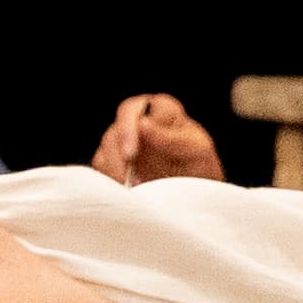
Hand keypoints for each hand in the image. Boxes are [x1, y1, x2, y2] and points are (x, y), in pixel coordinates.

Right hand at [92, 93, 223, 184]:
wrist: (197, 193)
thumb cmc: (200, 166)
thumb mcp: (197, 151)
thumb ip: (172, 138)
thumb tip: (143, 124)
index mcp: (160, 111)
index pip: (133, 109)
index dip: (128, 129)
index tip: (130, 153)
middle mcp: (138, 122)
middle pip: (114, 131)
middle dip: (117, 156)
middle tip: (127, 179)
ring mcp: (124, 142)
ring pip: (105, 151)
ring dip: (115, 171)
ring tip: (133, 190)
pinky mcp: (114, 162)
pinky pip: (102, 168)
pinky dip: (111, 180)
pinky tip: (127, 191)